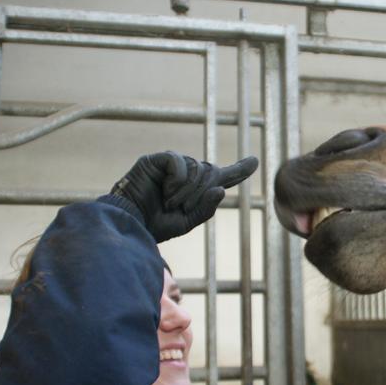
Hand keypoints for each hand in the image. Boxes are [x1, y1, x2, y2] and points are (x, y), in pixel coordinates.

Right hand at [111, 152, 258, 241]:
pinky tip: (166, 191)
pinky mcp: (158, 159)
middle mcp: (186, 174)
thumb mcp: (187, 221)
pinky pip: (180, 161)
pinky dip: (177, 179)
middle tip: (181, 207)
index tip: (255, 162)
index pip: (222, 177)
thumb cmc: (155, 224)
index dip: (239, 170)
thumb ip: (206, 207)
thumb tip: (221, 189)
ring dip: (188, 190)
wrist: (131, 223)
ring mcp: (172, 165)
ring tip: (170, 202)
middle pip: (212, 171)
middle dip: (202, 192)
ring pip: (197, 168)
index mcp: (195, 189)